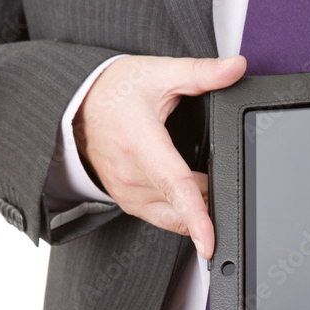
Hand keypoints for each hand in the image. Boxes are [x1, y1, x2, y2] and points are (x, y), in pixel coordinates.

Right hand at [73, 55, 246, 258]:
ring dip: (196, 201)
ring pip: (176, 214)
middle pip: (183, 202)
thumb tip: (236, 67)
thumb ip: (202, 73)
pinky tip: (187, 188)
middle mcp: (130, 175)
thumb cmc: (111, 91)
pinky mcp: (127, 202)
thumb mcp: (158, 73)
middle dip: (210, 193)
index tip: (209, 242)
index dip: (196, 217)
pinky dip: (181, 208)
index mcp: (140, 143)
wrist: (73, 104)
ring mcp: (126, 192)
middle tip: (214, 164)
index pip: (175, 186)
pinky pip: (163, 216)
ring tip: (198, 171)